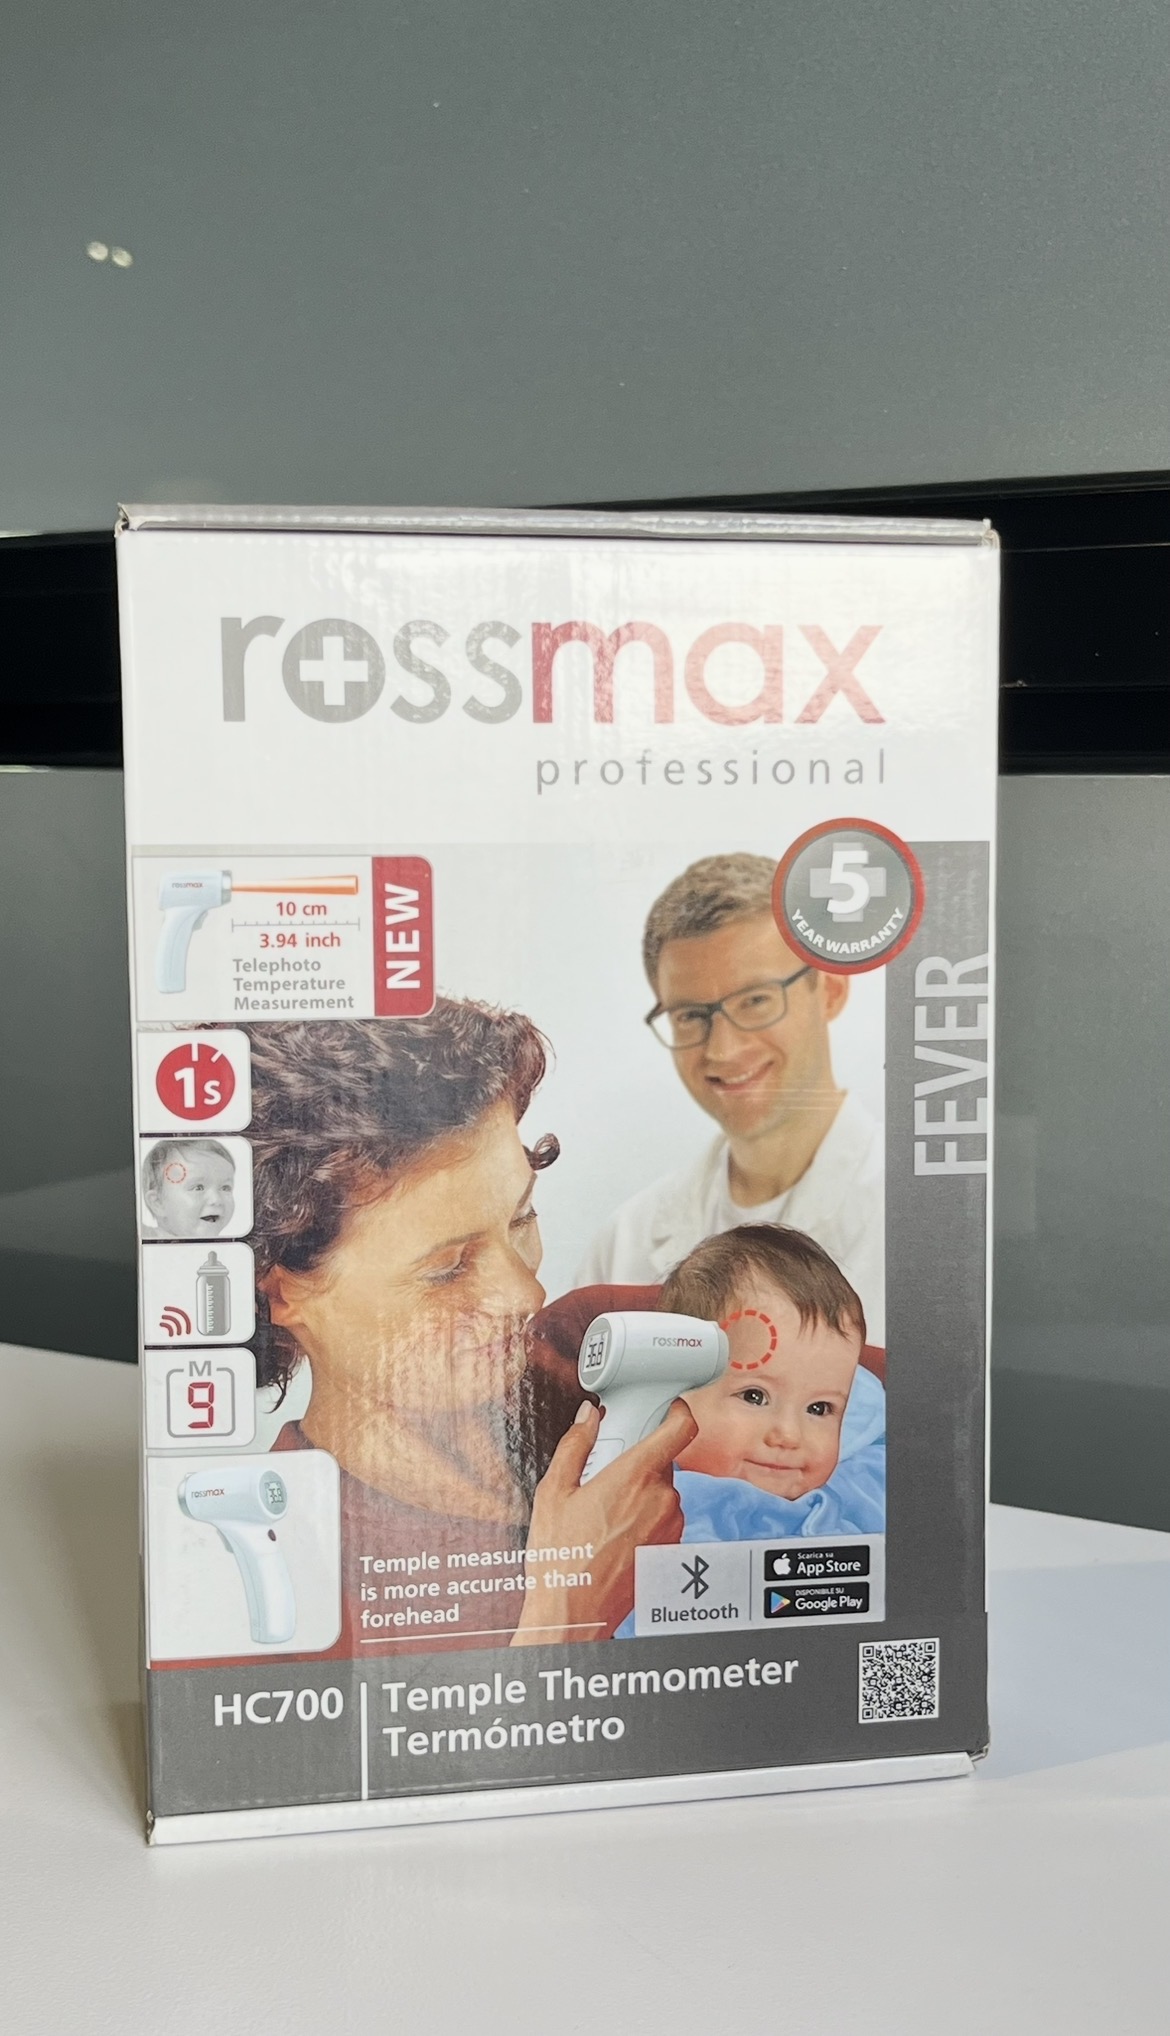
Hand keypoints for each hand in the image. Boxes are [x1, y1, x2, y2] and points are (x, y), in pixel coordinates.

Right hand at [511, 1399, 697, 1645]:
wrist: (575, 1613)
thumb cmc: (561, 1559)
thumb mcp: (553, 1492)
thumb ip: (575, 1445)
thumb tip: (587, 1417)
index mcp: (634, 1477)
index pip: (681, 1428)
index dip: (677, 1411)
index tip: (666, 1407)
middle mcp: (662, 1499)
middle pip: (662, 1460)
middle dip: (637, 1461)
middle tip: (605, 1475)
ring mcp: (671, 1526)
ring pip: (662, 1490)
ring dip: (641, 1491)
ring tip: (605, 1513)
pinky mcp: (671, 1547)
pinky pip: (664, 1516)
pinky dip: (646, 1516)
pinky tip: (615, 1532)